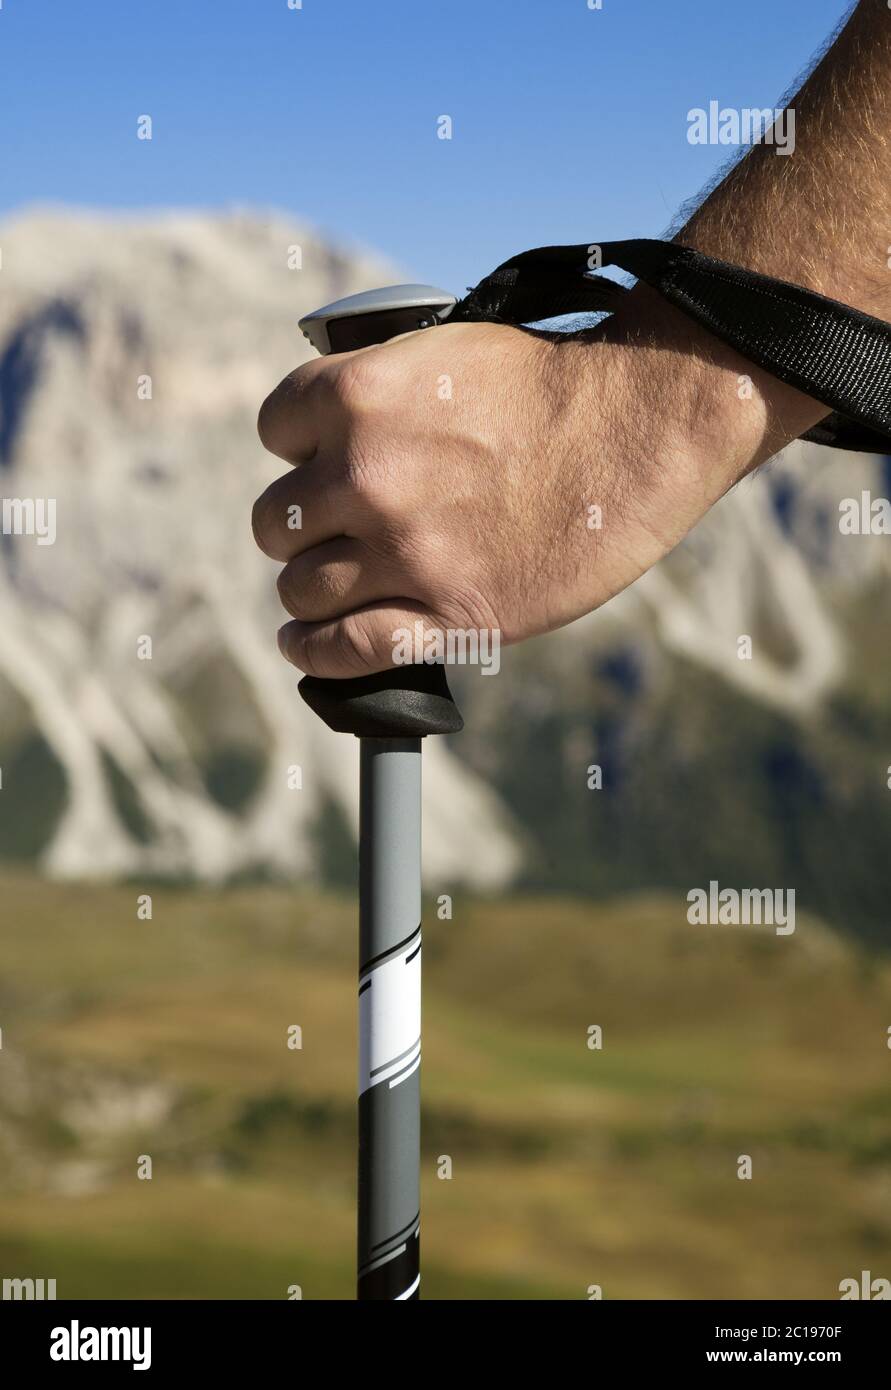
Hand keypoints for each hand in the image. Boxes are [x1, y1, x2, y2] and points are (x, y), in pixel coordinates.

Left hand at [253, 303, 824, 678]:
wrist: (640, 428)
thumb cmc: (556, 386)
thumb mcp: (447, 352)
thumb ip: (380, 392)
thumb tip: (334, 436)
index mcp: (360, 394)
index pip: (275, 431)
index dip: (297, 449)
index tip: (318, 462)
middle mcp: (367, 474)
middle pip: (279, 520)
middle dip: (302, 524)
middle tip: (335, 529)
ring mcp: (404, 550)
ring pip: (301, 589)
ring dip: (312, 588)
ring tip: (333, 587)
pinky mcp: (446, 614)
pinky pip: (343, 650)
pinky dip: (315, 653)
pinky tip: (306, 646)